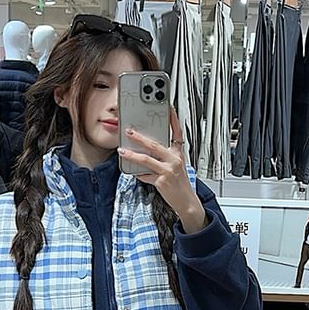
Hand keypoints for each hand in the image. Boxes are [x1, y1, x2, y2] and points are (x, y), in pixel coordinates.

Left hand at [118, 108, 207, 233]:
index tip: (167, 108)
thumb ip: (163, 156)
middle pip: (155, 144)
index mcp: (178, 153)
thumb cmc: (179, 183)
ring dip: (131, 155)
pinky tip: (133, 172)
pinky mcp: (162, 181)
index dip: (173, 119)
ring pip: (146, 159)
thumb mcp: (175, 166)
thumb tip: (145, 149)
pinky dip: (138, 174)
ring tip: (122, 150)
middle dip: (139, 137)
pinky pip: (145, 175)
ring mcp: (168, 170)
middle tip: (129, 131)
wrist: (186, 201)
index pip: (177, 132)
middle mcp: (174, 159)